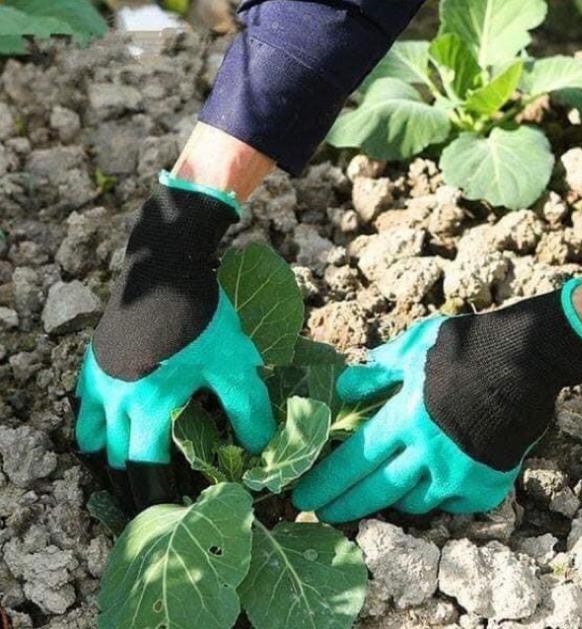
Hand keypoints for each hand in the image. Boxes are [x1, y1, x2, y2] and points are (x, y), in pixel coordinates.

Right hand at [74, 173, 275, 512]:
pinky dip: (93, 424)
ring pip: (92, 436)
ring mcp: (100, 381)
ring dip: (108, 457)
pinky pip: (84, 404)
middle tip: (151, 497)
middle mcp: (115, 402)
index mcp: (148, 409)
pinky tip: (108, 424)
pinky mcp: (95, 360)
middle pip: (116, 460)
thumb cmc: (202, 318)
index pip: (146, 471)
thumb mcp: (234, 364)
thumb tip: (262, 447)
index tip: (173, 508)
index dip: (160, 495)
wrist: (165, 269)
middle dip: (132, 483)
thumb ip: (248, 409)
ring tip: (126, 469)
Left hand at [293, 285, 581, 522]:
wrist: (526, 359)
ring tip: (375, 494)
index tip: (301, 498)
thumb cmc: (465, 348)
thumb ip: (377, 372)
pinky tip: (426, 485)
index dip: (325, 482)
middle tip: (319, 515)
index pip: (354, 460)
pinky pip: (450, 503)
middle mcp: (428, 454)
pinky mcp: (487, 484)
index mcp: (405, 419)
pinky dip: (433, 496)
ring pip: (413, 502)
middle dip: (343, 506)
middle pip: (376, 491)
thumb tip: (344, 387)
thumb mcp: (413, 347)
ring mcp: (459, 474)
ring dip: (390, 499)